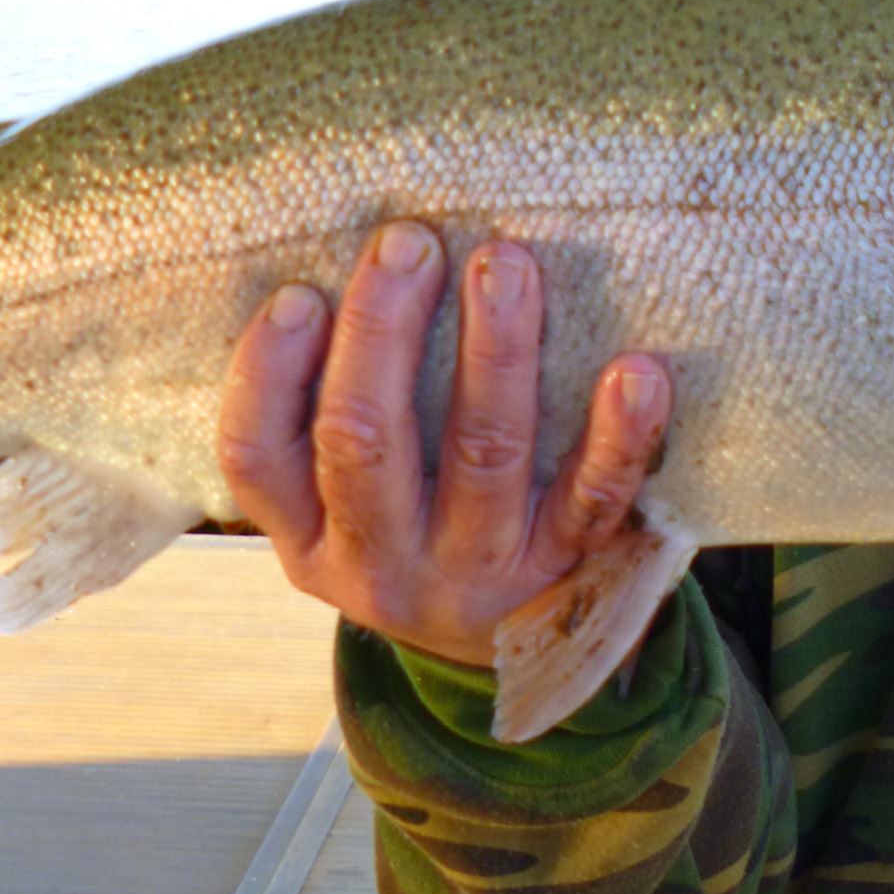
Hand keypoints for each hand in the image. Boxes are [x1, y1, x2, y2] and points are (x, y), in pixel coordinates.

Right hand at [215, 221, 670, 665]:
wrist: (509, 653)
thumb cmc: (418, 529)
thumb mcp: (343, 506)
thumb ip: (329, 414)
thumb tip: (348, 269)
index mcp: (308, 536)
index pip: (257, 456)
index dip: (268, 372)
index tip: (299, 294)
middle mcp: (381, 563)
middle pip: (363, 442)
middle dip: (382, 330)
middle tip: (411, 241)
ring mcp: (476, 571)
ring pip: (481, 453)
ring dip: (494, 350)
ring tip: (506, 265)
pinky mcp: (565, 569)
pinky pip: (593, 499)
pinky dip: (618, 434)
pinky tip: (637, 371)